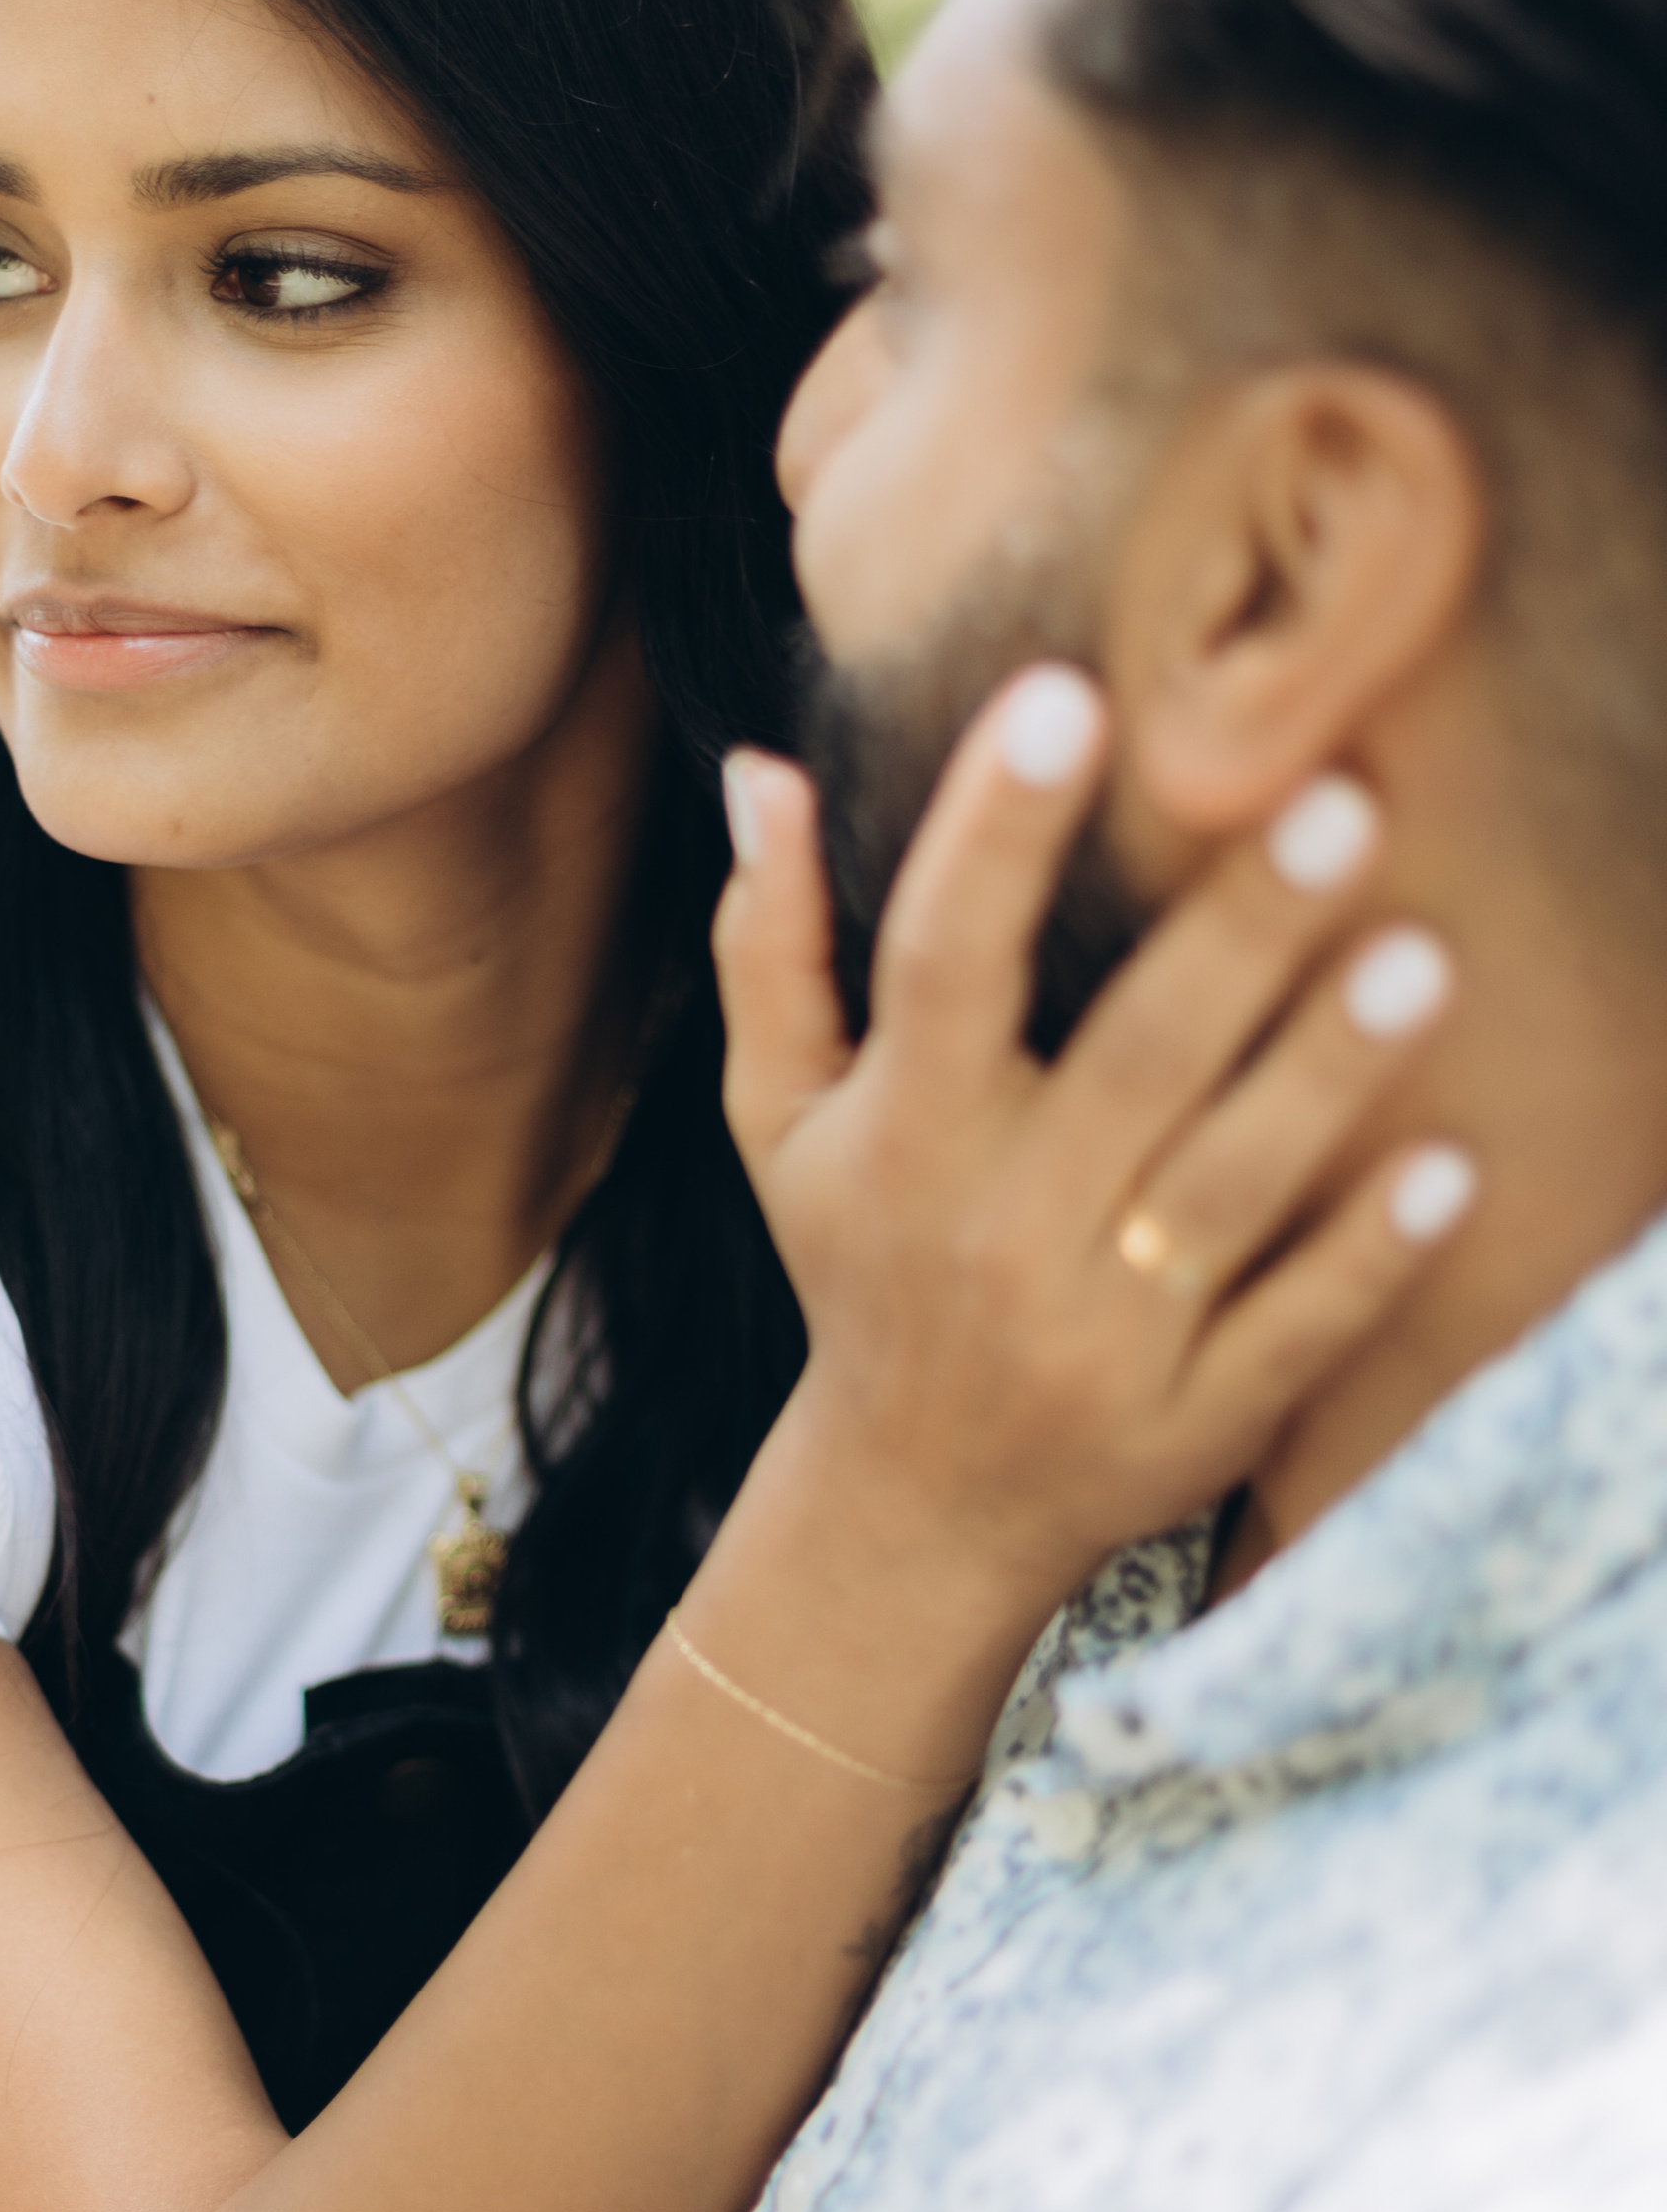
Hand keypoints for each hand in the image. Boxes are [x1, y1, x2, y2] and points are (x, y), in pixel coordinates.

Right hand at [713, 669, 1470, 1622]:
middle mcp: (998, 1232)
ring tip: (1421, 955)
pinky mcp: (1193, 1420)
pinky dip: (1369, 1258)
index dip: (993, 835)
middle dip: (1233, 937)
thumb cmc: (859, 1266)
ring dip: (1325, 1077)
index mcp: (900, 1138)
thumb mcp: (781, 1120)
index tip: (1063, 698)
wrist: (911, 1513)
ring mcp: (1100, 1338)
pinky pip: (1293, 1330)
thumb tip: (760, 770)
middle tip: (1337, 799)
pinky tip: (1451, 1169)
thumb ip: (771, 948)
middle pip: (1128, 1065)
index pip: (940, 966)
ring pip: (1226, 1191)